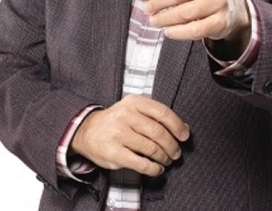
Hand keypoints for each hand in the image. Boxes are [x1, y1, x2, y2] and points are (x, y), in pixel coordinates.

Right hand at [70, 95, 189, 175]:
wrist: (87, 131)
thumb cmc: (116, 121)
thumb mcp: (134, 110)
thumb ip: (157, 117)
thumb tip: (184, 128)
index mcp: (134, 102)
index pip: (163, 113)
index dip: (177, 126)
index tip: (184, 136)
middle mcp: (126, 116)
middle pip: (159, 133)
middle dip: (172, 146)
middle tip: (176, 153)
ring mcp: (118, 134)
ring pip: (152, 149)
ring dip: (164, 157)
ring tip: (166, 160)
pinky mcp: (114, 153)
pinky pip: (141, 164)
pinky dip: (153, 168)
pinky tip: (157, 169)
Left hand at [136, 0, 250, 53]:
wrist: (230, 8)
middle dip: (161, 2)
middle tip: (148, 9)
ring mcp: (220, 4)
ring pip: (188, 13)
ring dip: (166, 19)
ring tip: (154, 21)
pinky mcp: (221, 22)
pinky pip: (196, 30)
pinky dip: (179, 32)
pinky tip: (168, 31)